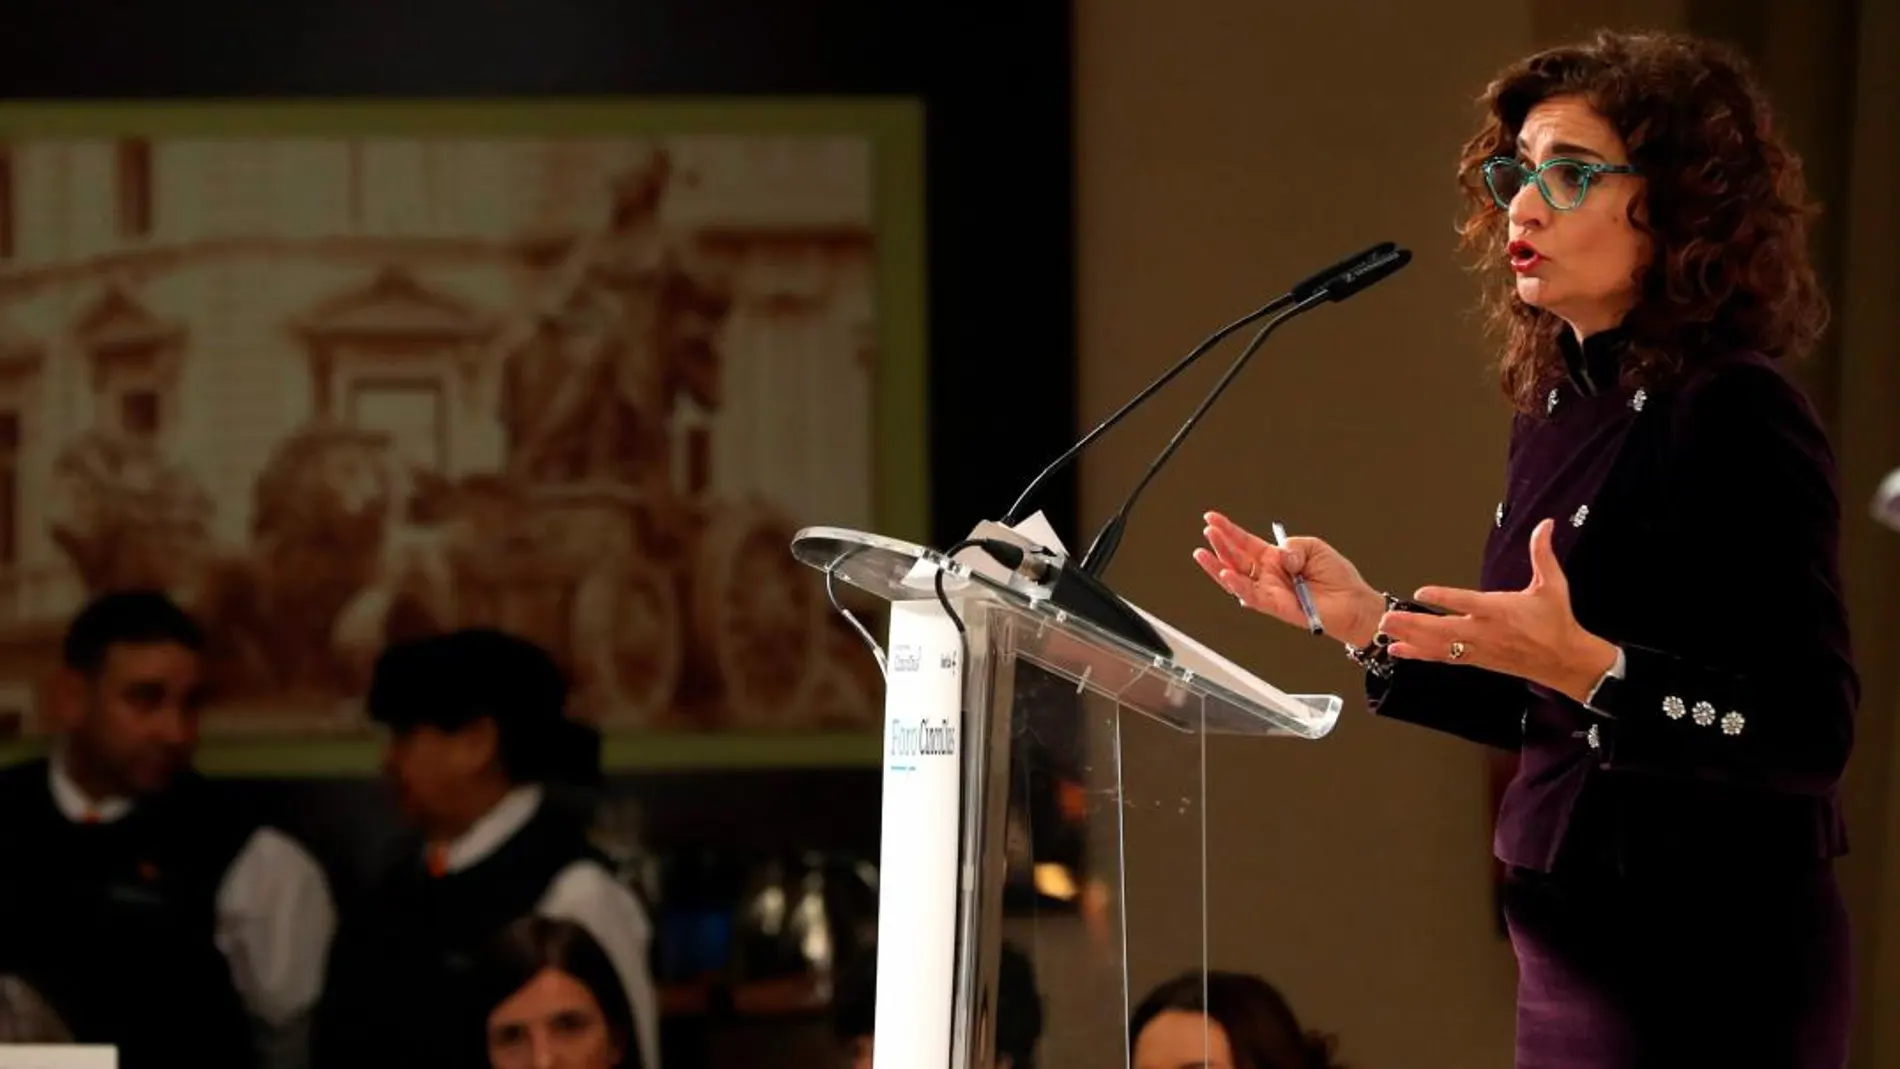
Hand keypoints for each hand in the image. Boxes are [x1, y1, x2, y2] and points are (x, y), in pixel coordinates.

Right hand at [1192, 510, 1383, 645]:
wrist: (1353, 601)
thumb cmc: (1336, 576)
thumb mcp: (1314, 547)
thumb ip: (1292, 547)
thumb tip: (1279, 557)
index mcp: (1275, 558)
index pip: (1245, 542)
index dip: (1228, 530)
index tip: (1211, 518)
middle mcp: (1268, 575)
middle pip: (1236, 559)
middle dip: (1219, 545)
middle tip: (1208, 532)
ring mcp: (1270, 591)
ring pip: (1236, 579)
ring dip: (1217, 567)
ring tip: (1202, 554)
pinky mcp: (1276, 606)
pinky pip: (1252, 596)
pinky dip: (1238, 586)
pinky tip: (1226, 575)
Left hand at [1378, 518, 1619, 700]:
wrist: (1564, 660)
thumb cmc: (1556, 620)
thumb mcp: (1553, 584)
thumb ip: (1542, 553)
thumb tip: (1546, 524)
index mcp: (1501, 610)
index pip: (1468, 602)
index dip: (1445, 597)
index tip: (1422, 591)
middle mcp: (1485, 631)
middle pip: (1444, 629)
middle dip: (1414, 624)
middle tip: (1387, 618)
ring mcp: (1478, 648)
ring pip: (1439, 645)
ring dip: (1411, 639)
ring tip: (1384, 632)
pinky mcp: (1476, 659)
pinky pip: (1444, 657)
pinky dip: (1420, 654)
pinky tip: (1399, 651)